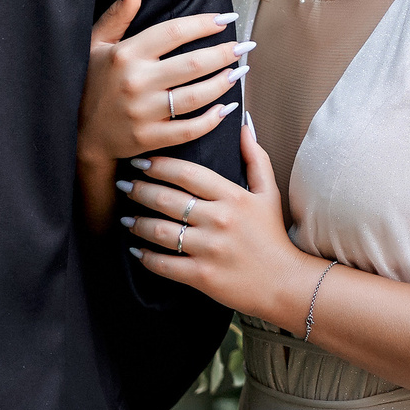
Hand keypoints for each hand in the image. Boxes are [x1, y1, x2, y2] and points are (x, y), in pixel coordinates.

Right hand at [79, 0, 250, 165]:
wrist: (78, 133)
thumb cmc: (90, 82)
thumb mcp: (96, 43)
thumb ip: (118, 13)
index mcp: (125, 54)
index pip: (174, 32)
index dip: (204, 24)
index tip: (227, 20)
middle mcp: (135, 81)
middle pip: (193, 64)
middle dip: (225, 53)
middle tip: (244, 47)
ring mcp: (142, 112)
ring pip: (196, 96)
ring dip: (224, 83)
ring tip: (240, 72)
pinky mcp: (148, 138)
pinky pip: (189, 130)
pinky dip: (212, 119)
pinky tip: (226, 108)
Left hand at [122, 118, 314, 323]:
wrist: (285, 283)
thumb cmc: (273, 237)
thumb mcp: (269, 193)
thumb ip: (255, 158)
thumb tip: (244, 126)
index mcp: (233, 196)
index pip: (187, 173)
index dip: (159, 165)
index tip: (141, 162)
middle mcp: (219, 219)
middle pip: (167, 199)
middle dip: (139, 190)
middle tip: (124, 186)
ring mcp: (209, 248)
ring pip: (160, 231)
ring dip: (136, 223)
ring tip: (125, 218)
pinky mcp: (201, 276)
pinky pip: (163, 264)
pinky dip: (145, 257)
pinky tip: (136, 249)